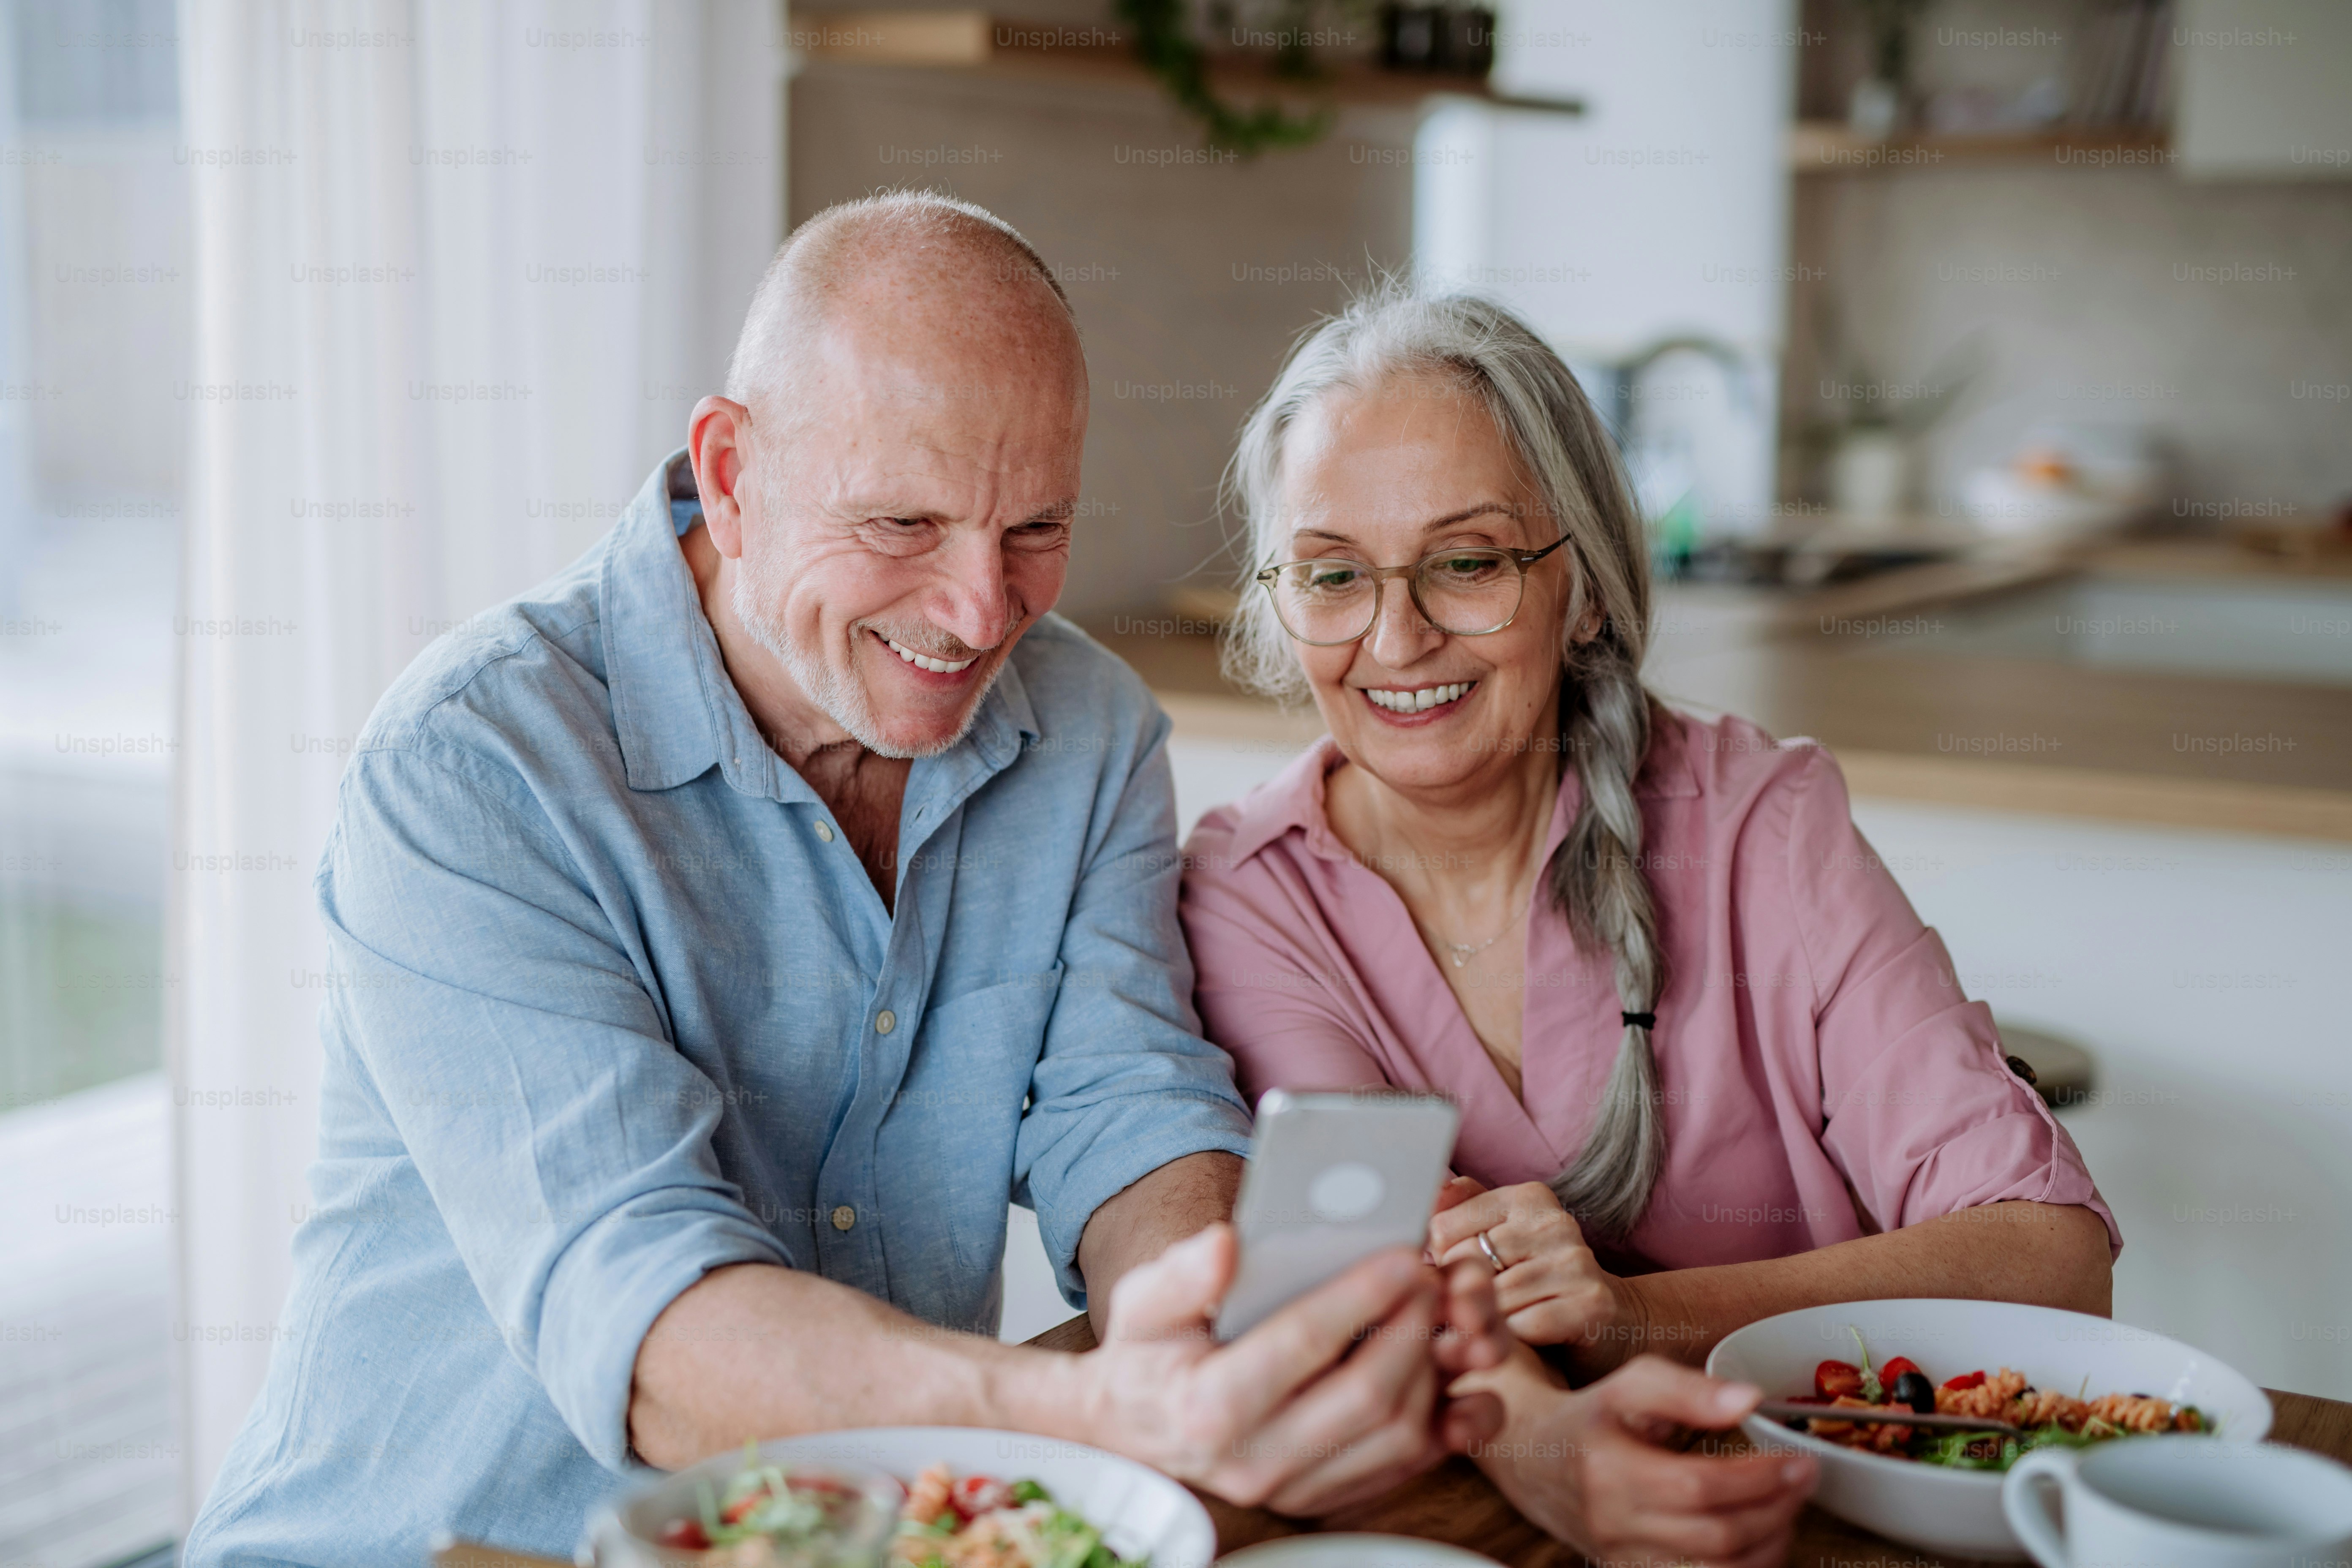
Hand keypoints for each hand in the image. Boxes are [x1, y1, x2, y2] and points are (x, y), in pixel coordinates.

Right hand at [1079, 1225, 1499, 1514]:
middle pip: (1367, 1395)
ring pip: (1395, 1436)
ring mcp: (1293, 1487)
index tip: (1402, 1255)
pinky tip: (1448, 1376)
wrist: (1134, 1431)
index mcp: (1211, 1405)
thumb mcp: (1141, 1303)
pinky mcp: (1322, 1498)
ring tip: (1437, 1315)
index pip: (1303, 1343)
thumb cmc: (1146, 1356)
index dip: (1360, 1295)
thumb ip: (1182, 1273)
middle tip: (1429, 1276)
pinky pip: (1402, 1467)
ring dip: (1432, 1371)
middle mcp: (1255, 1459)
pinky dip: (1439, 1424)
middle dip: (1411, 1328)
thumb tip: (1229, 1243)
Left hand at [1429, 1176, 1631, 1359]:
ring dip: (1489, 1319)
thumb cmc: (1538, 1281)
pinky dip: (1516, 1337)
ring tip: (1498, 1323)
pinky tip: (1525, 1337)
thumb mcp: (1500, 1238)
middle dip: (1461, 1293)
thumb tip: (1434, 1190)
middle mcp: (1556, 1222)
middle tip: (1470, 1308)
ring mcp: (1577, 1262)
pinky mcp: (1592, 1303)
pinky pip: (1524, 1325)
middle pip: (1469, 1262)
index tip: (1455, 1275)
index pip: (1445, 1226)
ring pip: (1496, 1297)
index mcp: (1528, 1197)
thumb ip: (1462, 1211)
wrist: (1608, 1322)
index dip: (1440, 1261)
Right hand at [1468, 1348, 1815, 1567]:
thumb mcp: (1630, 1385)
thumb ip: (1687, 1389)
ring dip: (1769, 1545)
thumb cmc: (1592, 1418)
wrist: (1535, 1461)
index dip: (1759, 1478)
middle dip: (1775, 1510)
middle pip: (1716, 1537)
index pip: (1699, 1487)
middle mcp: (1613, 1525)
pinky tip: (1762, 1537)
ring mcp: (1624, 1560)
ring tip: (1788, 1507)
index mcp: (1608, 1471)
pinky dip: (1745, 1567)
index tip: (1798, 1459)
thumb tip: (1749, 1399)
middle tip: (1804, 1479)